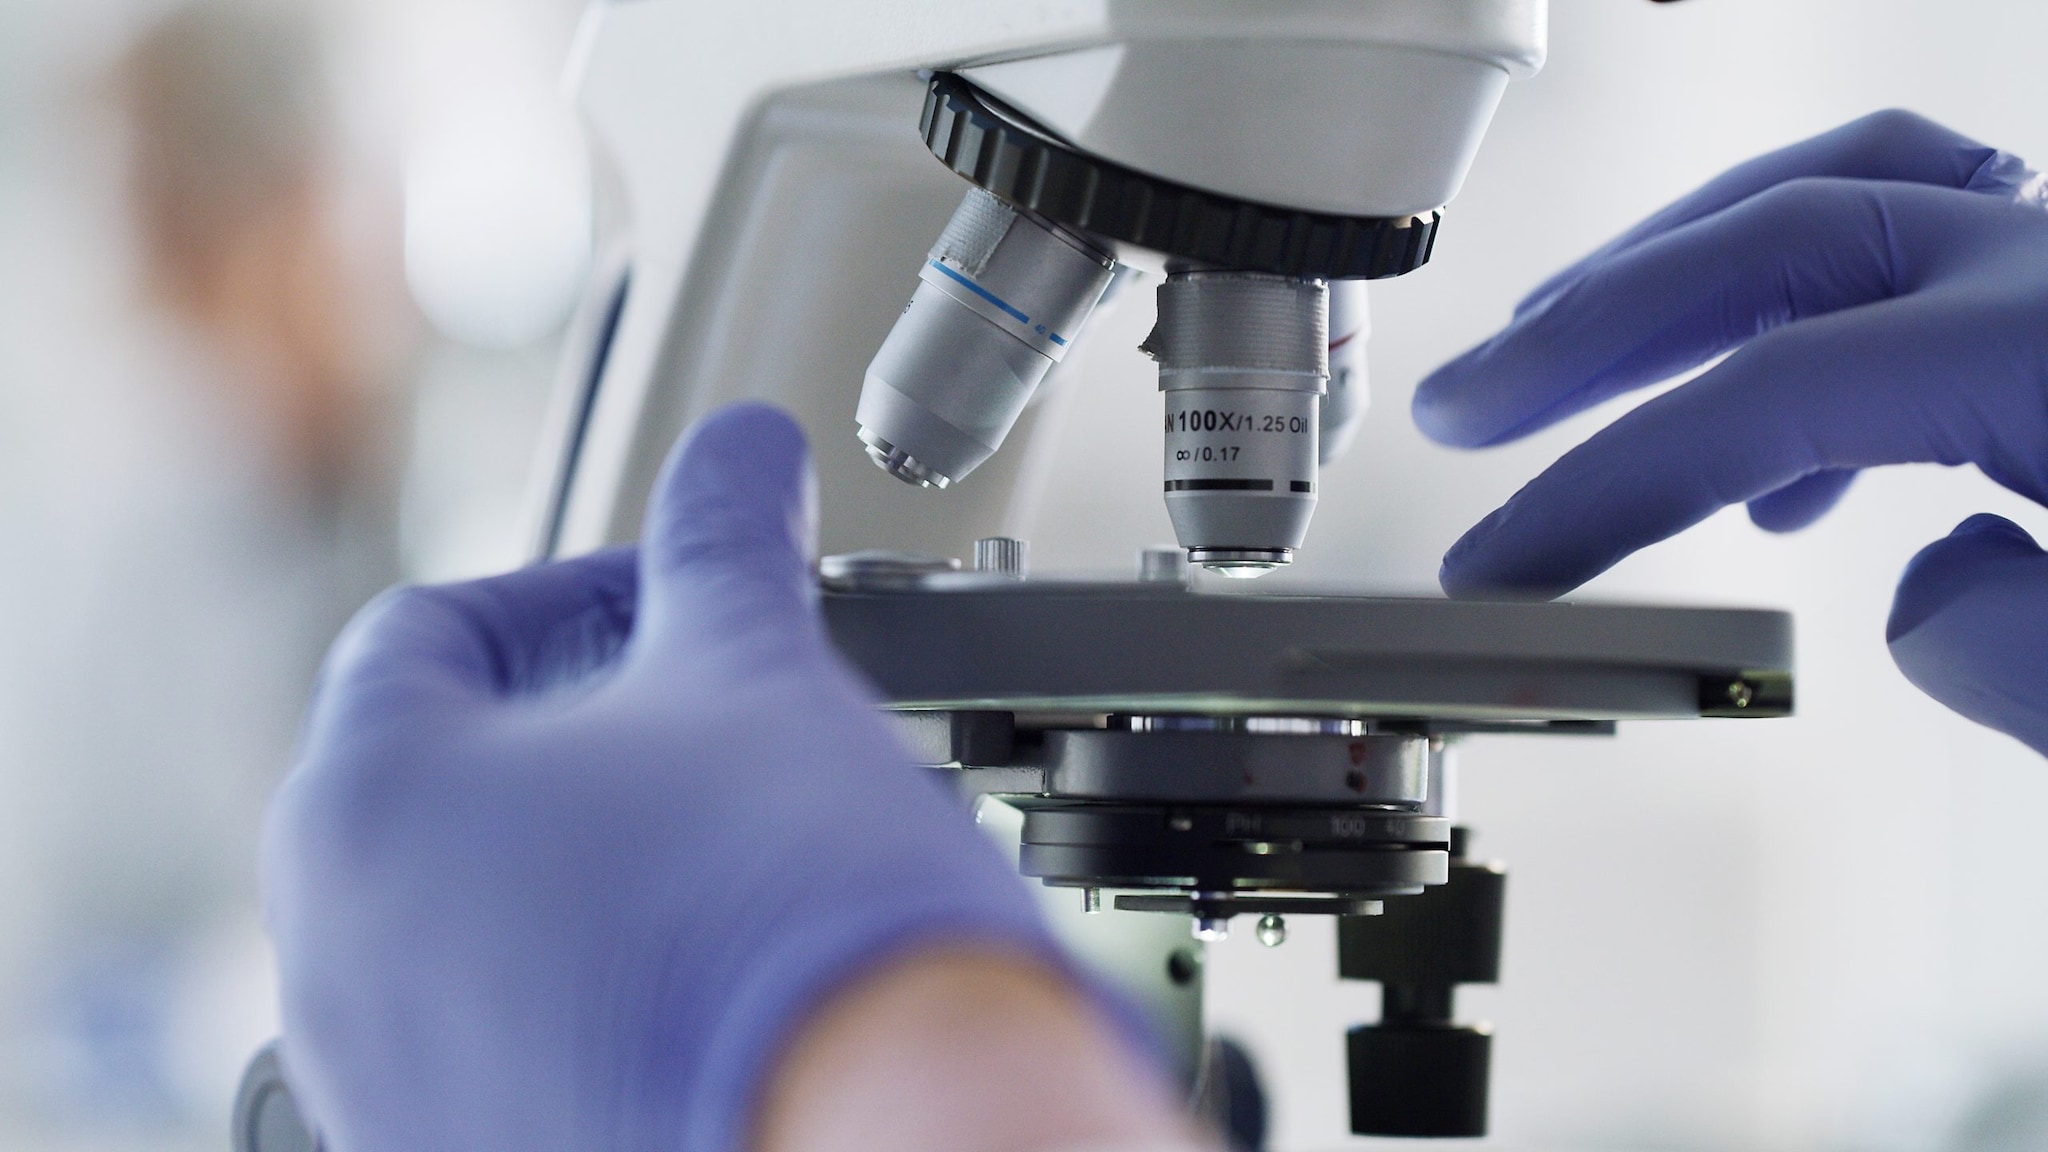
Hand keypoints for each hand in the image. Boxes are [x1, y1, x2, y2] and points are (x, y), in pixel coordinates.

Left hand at [262, 404, 1180, 1151]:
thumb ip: (726, 541)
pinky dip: (598, 978)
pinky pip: (512, 1029)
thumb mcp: (757, 672)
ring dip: (597, 856)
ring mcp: (388, 1079)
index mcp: (364, 804)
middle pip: (449, 778)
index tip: (680, 604)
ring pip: (482, 913)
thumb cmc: (790, 916)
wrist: (873, 1134)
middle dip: (591, 727)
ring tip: (737, 853)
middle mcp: (332, 957)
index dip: (576, 590)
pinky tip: (721, 972)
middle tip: (720, 722)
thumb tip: (741, 456)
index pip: (432, 633)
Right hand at [1413, 109, 2047, 753]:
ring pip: (1843, 200)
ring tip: (1558, 368)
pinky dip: (1802, 323)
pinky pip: (1917, 256)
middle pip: (1779, 236)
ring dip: (1676, 278)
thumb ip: (2018, 652)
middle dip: (1592, 322)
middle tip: (1463, 405)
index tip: (1497, 565)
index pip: (1777, 392)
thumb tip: (1915, 598)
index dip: (1609, 476)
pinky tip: (1778, 470)